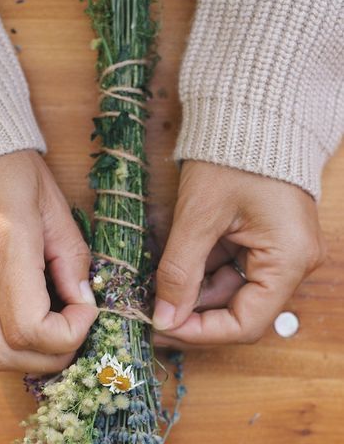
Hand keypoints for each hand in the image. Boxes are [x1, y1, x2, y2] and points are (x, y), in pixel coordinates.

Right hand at [0, 150, 97, 371]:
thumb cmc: (11, 170)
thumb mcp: (55, 206)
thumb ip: (73, 259)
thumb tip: (83, 303)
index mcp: (4, 247)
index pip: (31, 329)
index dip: (69, 334)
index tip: (87, 310)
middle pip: (5, 355)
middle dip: (50, 358)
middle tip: (75, 334)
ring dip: (31, 355)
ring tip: (58, 328)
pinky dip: (14, 338)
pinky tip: (34, 315)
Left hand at [152, 162, 325, 346]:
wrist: (250, 110)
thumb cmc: (232, 154)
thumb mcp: (198, 217)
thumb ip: (179, 273)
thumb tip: (164, 319)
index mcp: (288, 259)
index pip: (245, 324)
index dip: (202, 333)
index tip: (162, 327)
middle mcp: (291, 263)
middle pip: (238, 312)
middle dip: (192, 315)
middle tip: (150, 313)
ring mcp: (279, 254)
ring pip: (230, 294)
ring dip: (191, 295)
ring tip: (153, 290)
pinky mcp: (264, 243)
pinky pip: (230, 272)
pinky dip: (199, 275)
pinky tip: (171, 273)